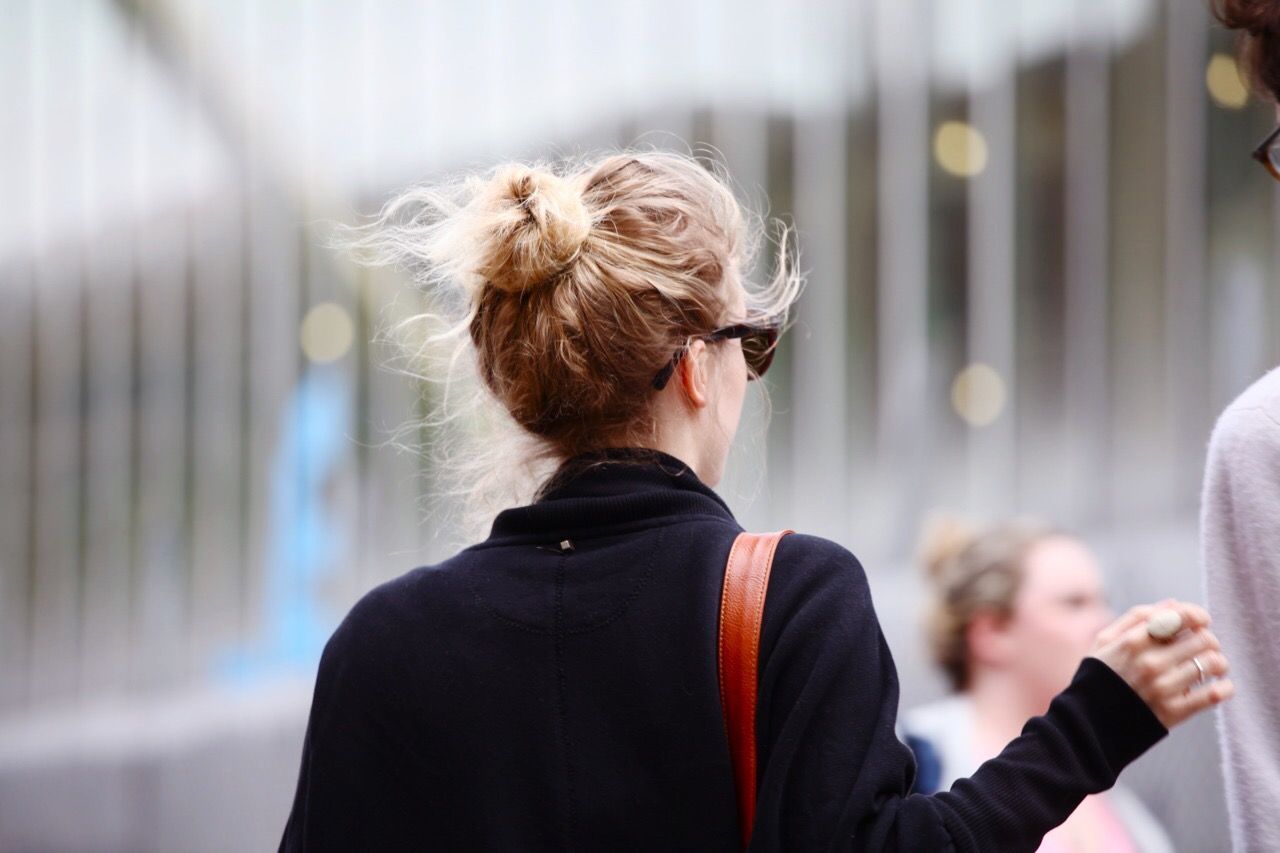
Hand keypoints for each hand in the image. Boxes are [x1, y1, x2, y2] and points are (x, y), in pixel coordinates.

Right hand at [1088, 599, 1234, 728]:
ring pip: (1212, 664)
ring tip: (1212, 666)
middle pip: (1202, 639)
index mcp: (1132, 641)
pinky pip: (1213, 695)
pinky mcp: (1173, 711)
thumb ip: (1136, 618)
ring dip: (1218, 663)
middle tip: (1204, 647)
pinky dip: (1224, 688)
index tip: (1201, 621)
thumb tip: (1172, 603)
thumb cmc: (1098, 676)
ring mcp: (1163, 687)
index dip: (1197, 615)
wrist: (1088, 722)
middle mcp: (1150, 662)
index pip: (1179, 616)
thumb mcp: (1104, 641)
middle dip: (1209, 640)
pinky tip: (1219, 686)